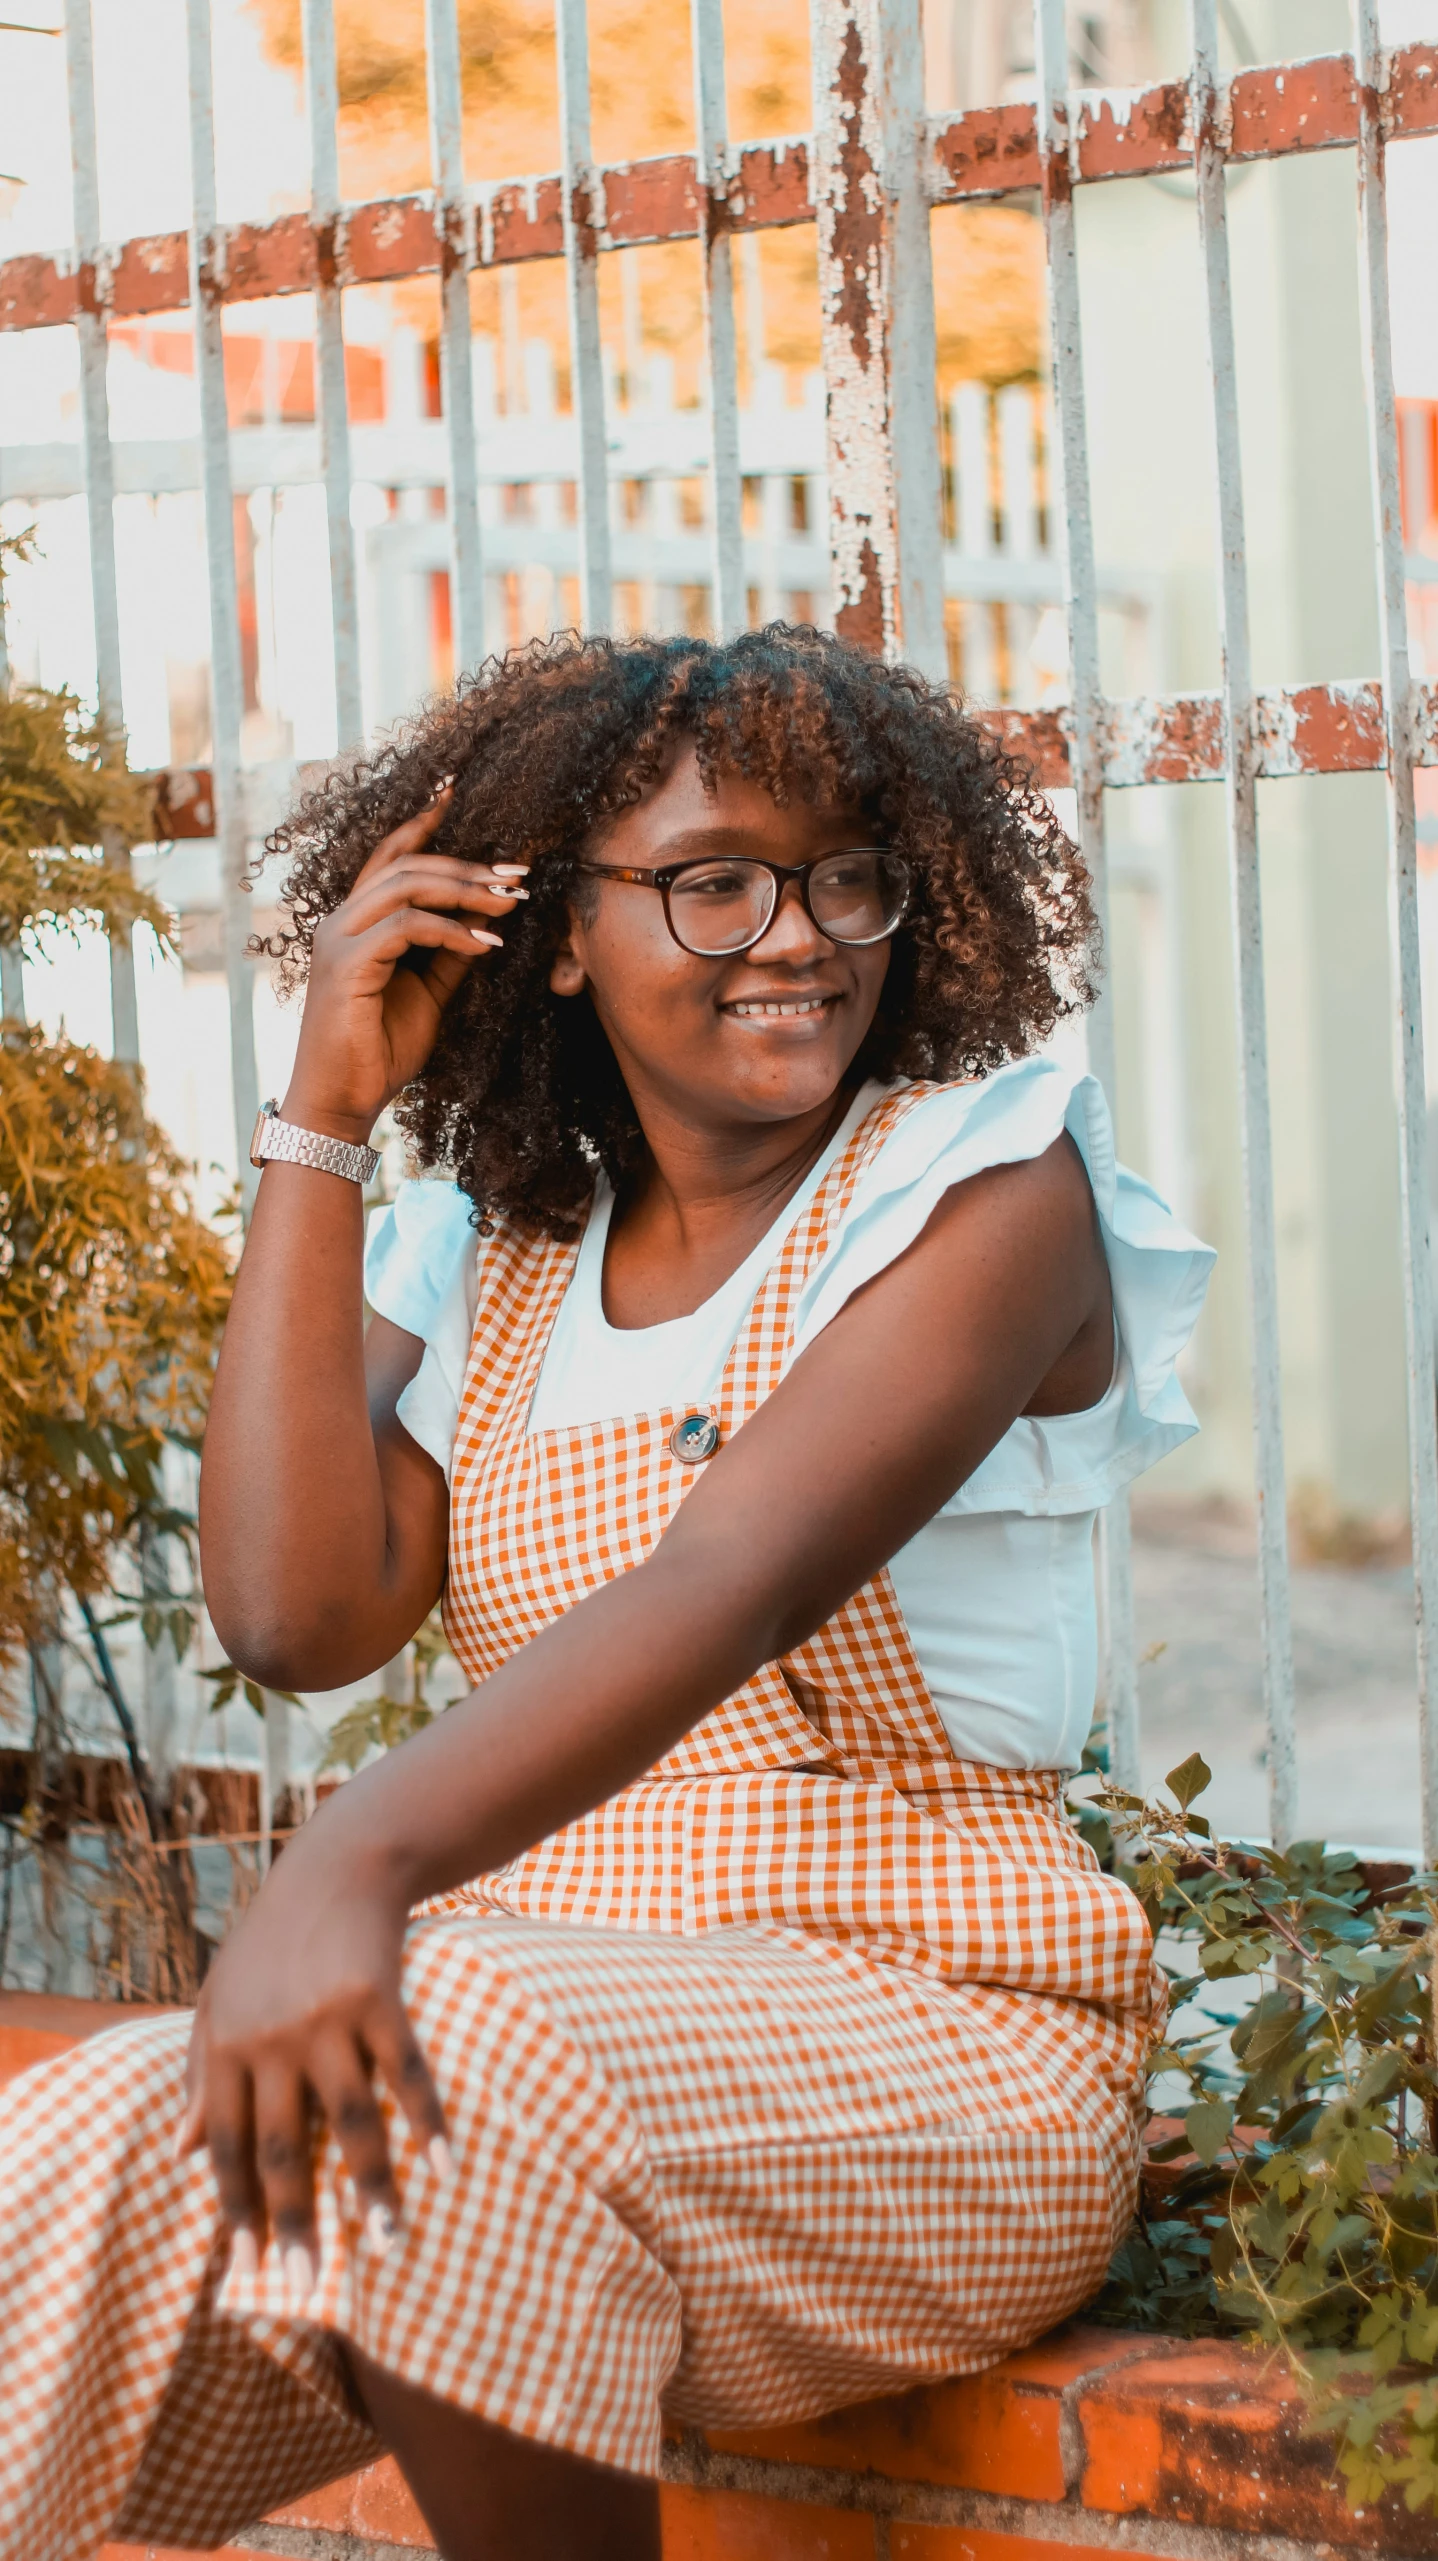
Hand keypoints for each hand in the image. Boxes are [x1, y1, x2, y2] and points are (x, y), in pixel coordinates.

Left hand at [176, 1833, 450, 2287]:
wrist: (337, 1866)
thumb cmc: (272, 1940)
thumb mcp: (216, 1999)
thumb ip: (197, 2073)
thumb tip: (178, 2153)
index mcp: (224, 2046)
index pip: (224, 2145)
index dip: (237, 2208)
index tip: (248, 2268)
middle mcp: (271, 2039)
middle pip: (285, 2148)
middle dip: (297, 2222)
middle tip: (310, 2282)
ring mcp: (327, 2019)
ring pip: (352, 2123)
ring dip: (371, 2187)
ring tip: (387, 2242)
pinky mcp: (379, 1999)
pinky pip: (406, 2073)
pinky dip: (428, 2120)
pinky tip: (445, 2164)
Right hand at [280, 787, 529, 1144]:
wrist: (343, 1102)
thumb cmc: (379, 1051)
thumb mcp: (427, 994)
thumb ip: (449, 954)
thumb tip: (486, 920)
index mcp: (354, 923)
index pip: (388, 857)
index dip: (421, 822)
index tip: (458, 793)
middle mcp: (338, 921)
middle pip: (405, 865)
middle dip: (467, 865)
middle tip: (518, 875)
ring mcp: (337, 939)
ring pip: (405, 887)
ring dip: (465, 890)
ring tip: (510, 903)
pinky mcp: (345, 965)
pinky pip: (406, 928)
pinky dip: (451, 931)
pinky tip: (485, 945)